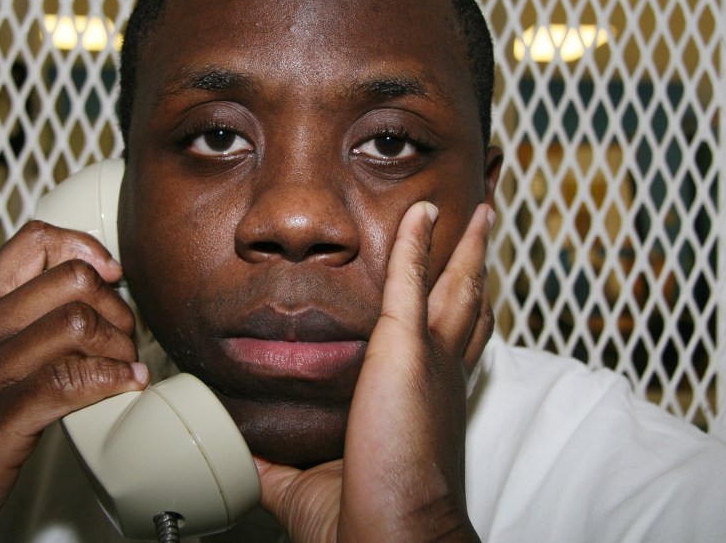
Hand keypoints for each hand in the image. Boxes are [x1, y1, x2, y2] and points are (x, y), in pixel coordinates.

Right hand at [0, 222, 149, 541]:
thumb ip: (16, 315)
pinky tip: (126, 385)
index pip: (36, 240)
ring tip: (125, 366)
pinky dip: (113, 379)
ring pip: (77, 324)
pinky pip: (69, 381)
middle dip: (116, 305)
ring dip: (119, 345)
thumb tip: (88, 292)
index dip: (88, 249)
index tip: (111, 276)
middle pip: (72, 280)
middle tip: (123, 336)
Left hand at [256, 202, 494, 541]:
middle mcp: (439, 372)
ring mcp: (429, 356)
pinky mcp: (406, 346)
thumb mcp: (310, 479)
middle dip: (474, 263)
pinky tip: (419, 213)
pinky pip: (411, 277)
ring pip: (455, 283)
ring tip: (474, 213)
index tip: (459, 285)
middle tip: (481, 228)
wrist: (390, 532)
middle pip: (466, 302)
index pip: (450, 342)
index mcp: (425, 398)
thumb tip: (244, 453)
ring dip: (464, 244)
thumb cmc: (364, 516)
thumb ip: (278, 459)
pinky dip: (415, 240)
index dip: (459, 311)